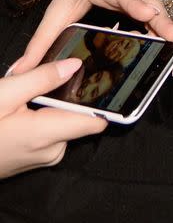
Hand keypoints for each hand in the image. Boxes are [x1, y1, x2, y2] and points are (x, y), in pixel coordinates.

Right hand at [0, 60, 105, 176]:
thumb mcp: (5, 94)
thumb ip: (42, 79)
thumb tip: (76, 65)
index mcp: (47, 135)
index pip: (96, 121)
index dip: (106, 97)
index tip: (111, 73)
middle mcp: (51, 151)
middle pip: (81, 116)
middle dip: (75, 93)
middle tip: (67, 66)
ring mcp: (42, 157)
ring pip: (66, 122)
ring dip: (58, 103)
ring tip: (42, 83)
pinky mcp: (34, 157)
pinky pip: (52, 132)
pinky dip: (48, 114)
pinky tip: (31, 102)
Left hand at [9, 0, 172, 79]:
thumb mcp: (58, 8)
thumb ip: (41, 41)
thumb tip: (21, 71)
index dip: (135, 3)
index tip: (146, 14)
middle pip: (149, 4)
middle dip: (162, 22)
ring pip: (160, 12)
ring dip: (170, 29)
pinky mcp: (150, 4)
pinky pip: (161, 19)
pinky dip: (169, 34)